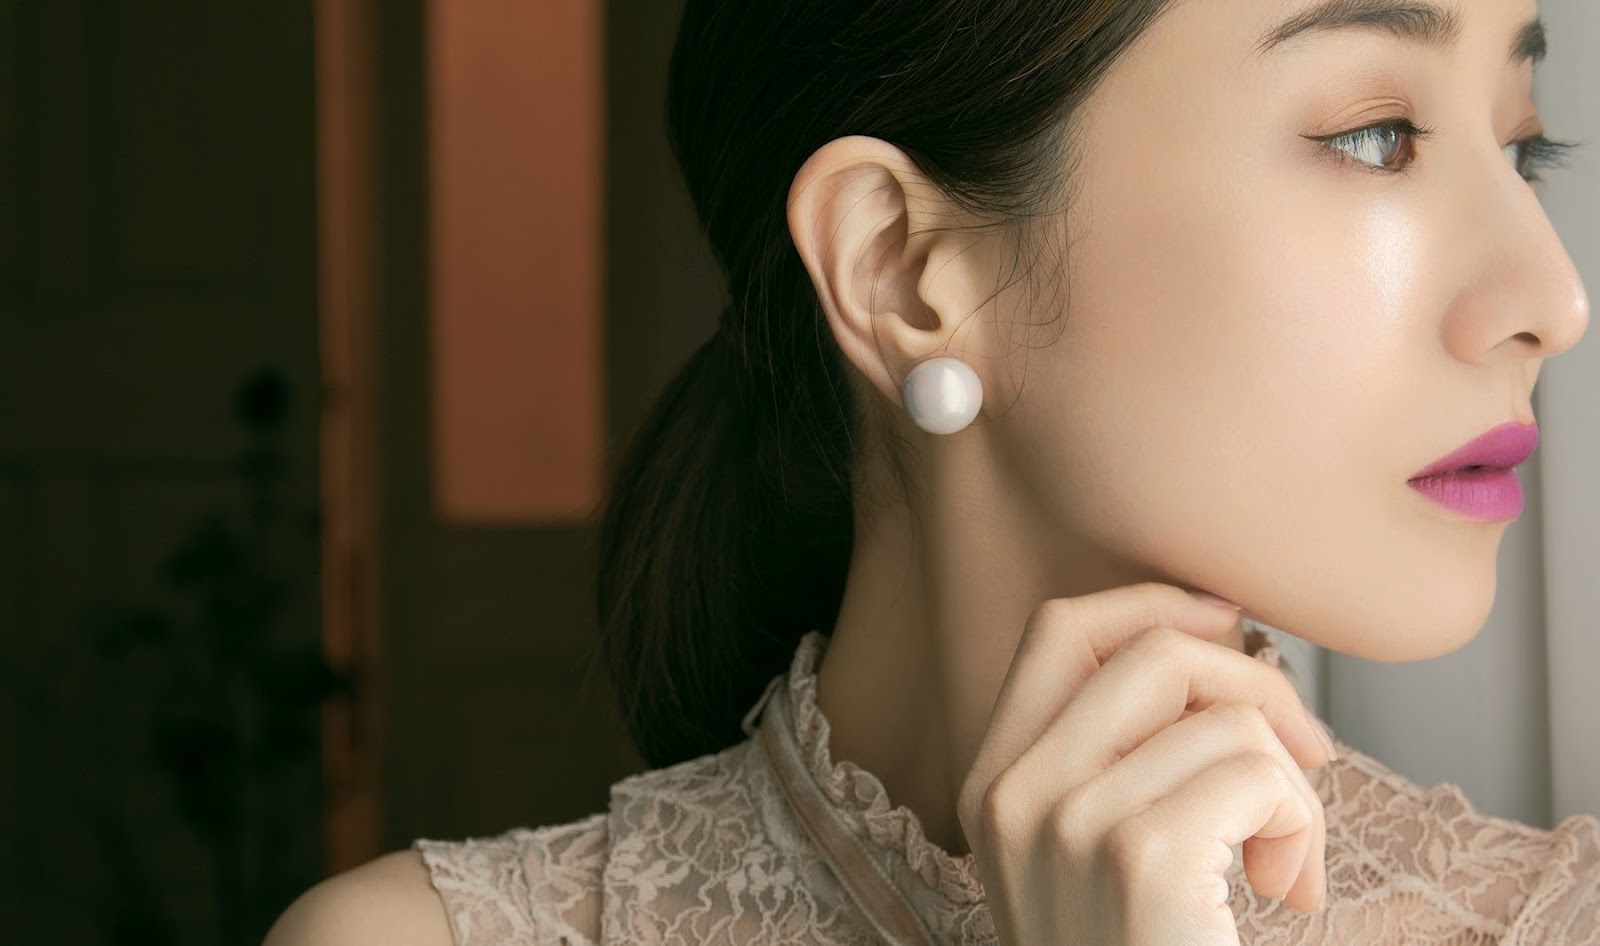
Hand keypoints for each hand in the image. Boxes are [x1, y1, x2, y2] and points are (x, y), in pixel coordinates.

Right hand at [955, 583, 1334, 944]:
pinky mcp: (1139, 857)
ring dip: (1291, 785)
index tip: (1229, 627)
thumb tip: (1212, 646)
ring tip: (1281, 865)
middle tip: (1303, 757)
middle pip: (1151, 649)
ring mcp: (1065, 823)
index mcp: (992, 785)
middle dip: (1254, 684)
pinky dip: (1302, 827)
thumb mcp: (1090, 857)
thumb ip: (1114, 760)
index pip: (1059, 629)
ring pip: (1225, 714)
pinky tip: (1286, 890)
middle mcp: (1012, 794)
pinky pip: (1257, 771)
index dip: (1155, 604)